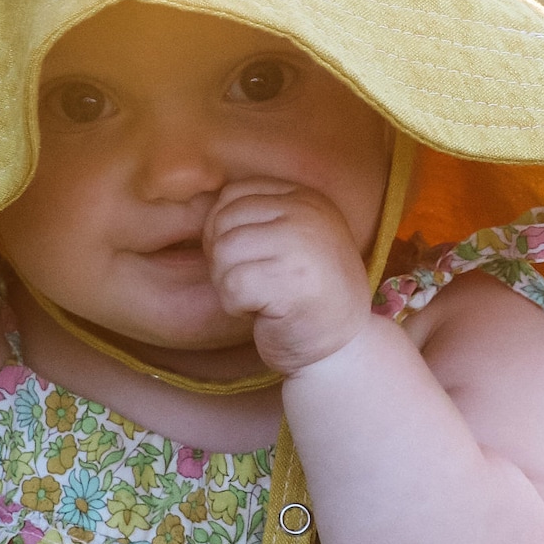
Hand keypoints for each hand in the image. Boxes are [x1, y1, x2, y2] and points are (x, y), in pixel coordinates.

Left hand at [204, 179, 373, 373]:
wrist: (341, 349)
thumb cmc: (306, 297)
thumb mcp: (292, 241)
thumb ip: (258, 219)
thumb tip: (202, 209)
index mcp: (306, 198)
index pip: (234, 194)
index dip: (222, 230)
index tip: (245, 261)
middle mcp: (307, 214)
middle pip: (223, 221)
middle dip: (223, 259)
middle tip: (252, 285)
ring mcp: (301, 245)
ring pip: (223, 251)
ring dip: (228, 284)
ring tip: (258, 298)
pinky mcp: (290, 281)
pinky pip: (232, 285)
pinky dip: (236, 306)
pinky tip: (263, 313)